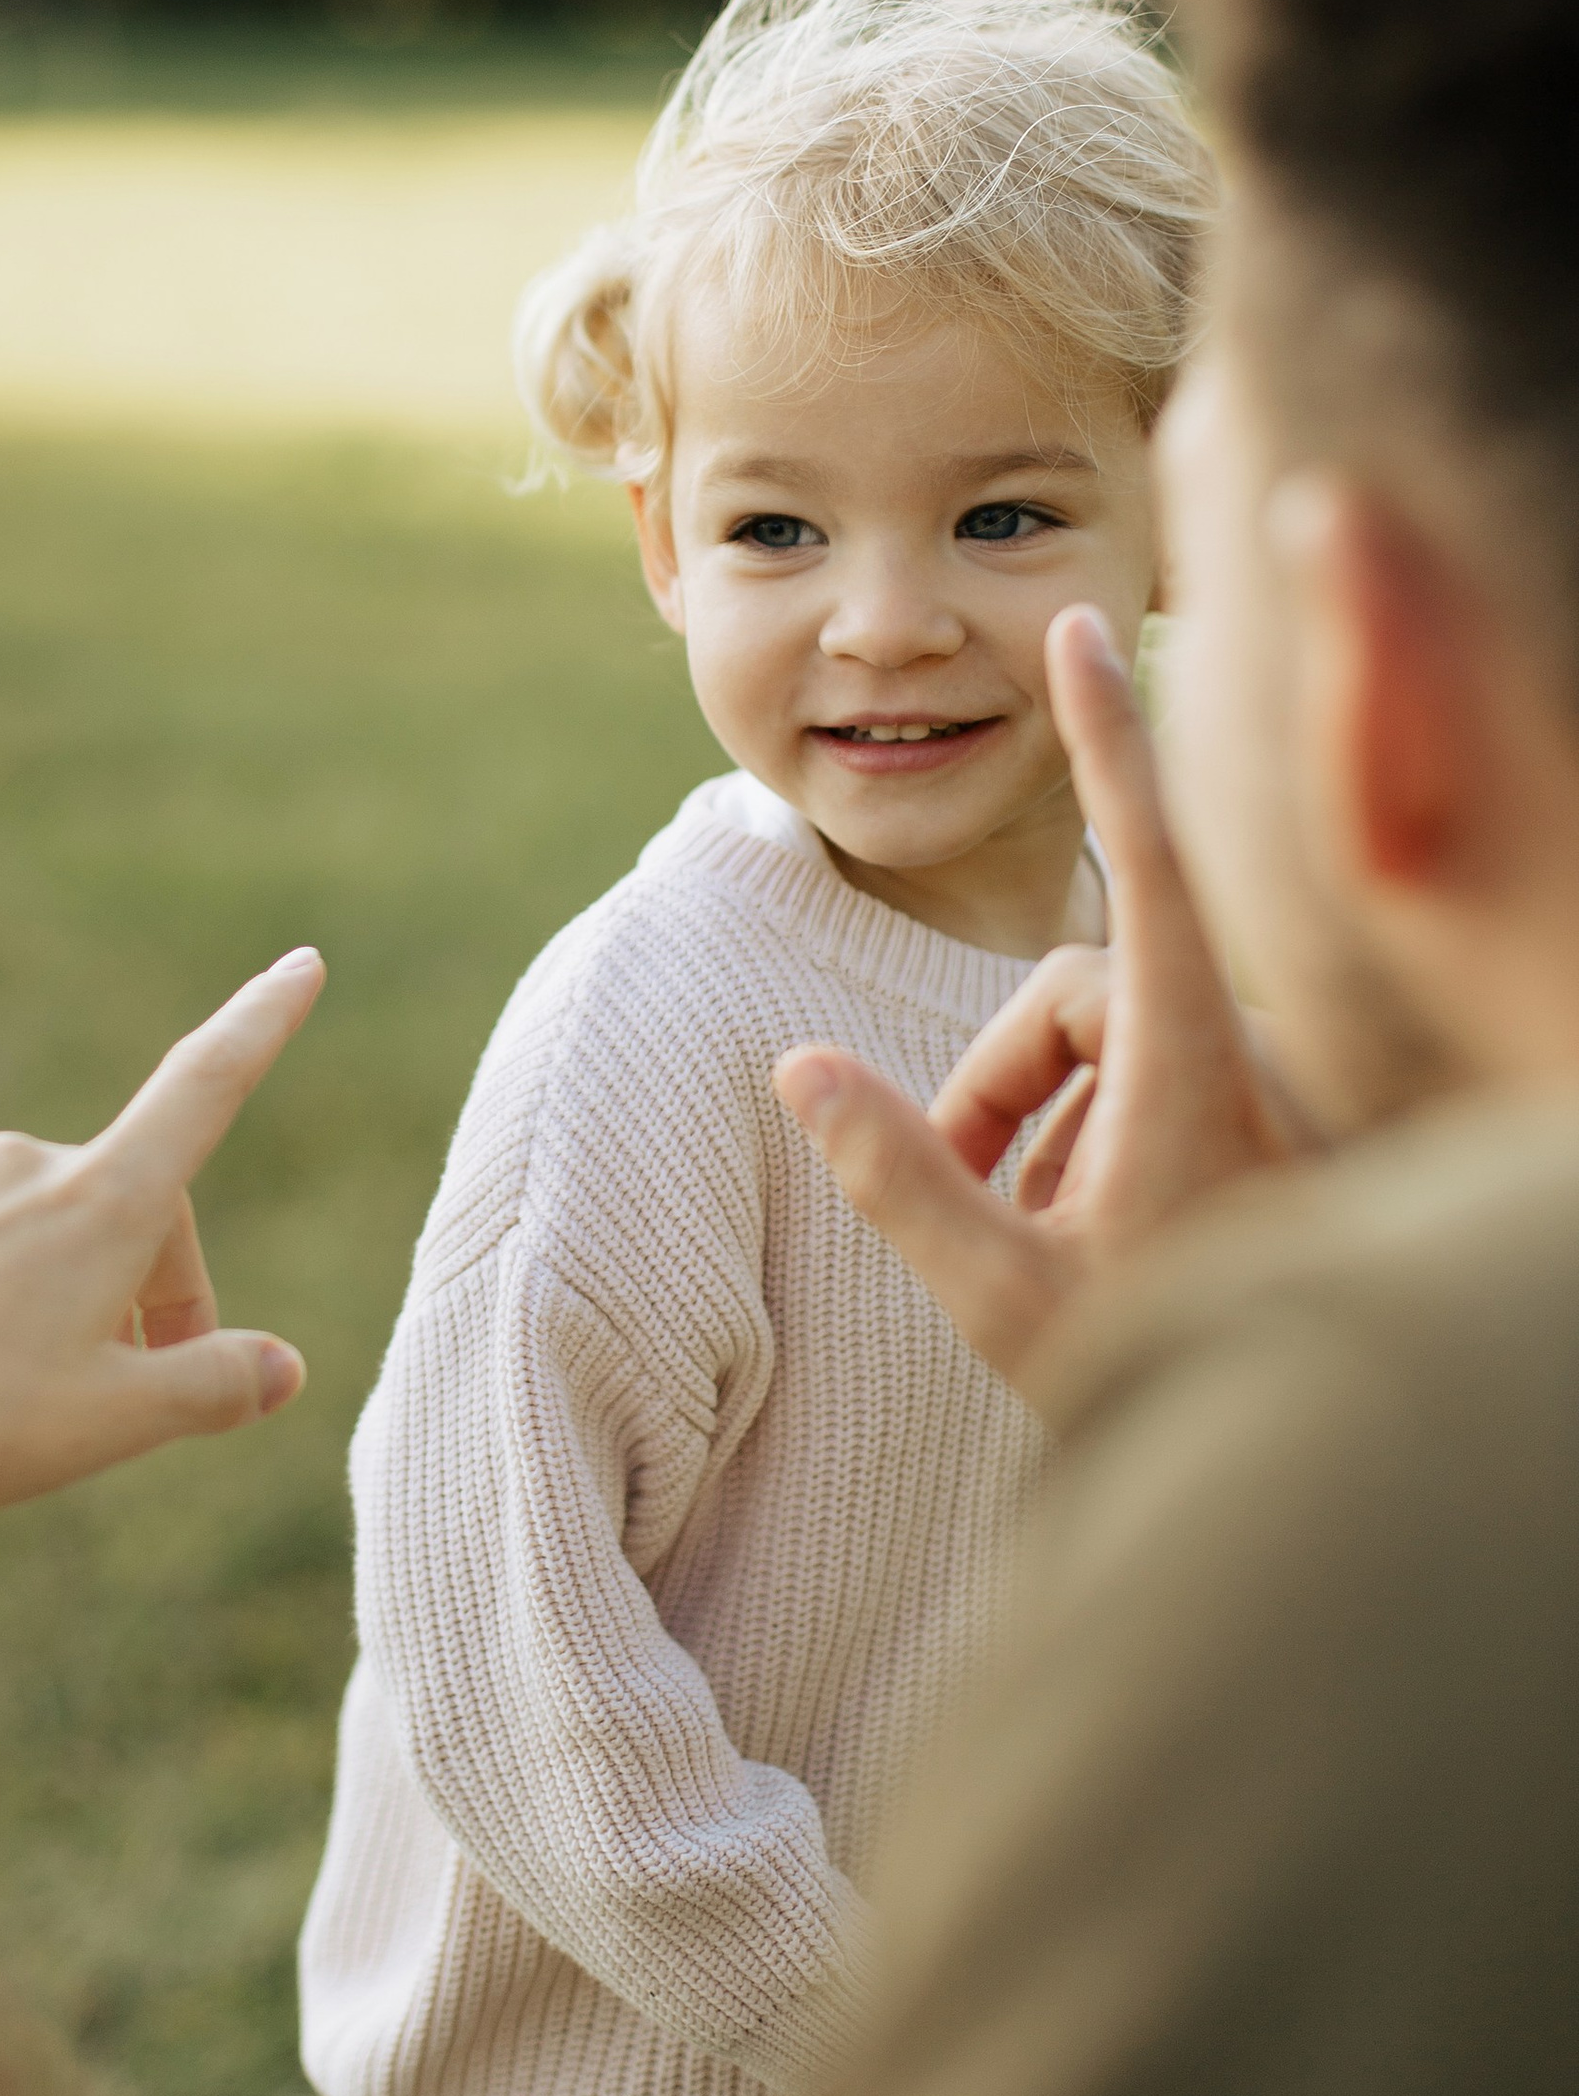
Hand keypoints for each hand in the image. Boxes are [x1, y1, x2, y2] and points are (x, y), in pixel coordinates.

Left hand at [0, 950, 325, 1524]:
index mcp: (101, 1200)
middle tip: (140, 1394)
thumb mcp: (111, 1421)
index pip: (205, 1086)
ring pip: (44, 1232)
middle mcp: (26, 1164)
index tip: (305, 963)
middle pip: (129, 1209)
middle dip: (151, 1291)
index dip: (262, 1024)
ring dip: (66, 1297)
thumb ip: (210, 1387)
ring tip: (31, 1396)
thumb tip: (281, 1368)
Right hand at [773, 608, 1298, 1392]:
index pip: (1148, 858)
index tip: (1080, 629)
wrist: (1302, 1466)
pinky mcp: (1273, 1126)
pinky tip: (1094, 1243)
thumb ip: (899, 1174)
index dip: (1108, 736)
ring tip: (1035, 1247)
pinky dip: (1099, 1137)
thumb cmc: (1163, 1381)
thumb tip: (793, 1066)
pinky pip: (1157, 1080)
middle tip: (964, 1198)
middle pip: (1078, 990)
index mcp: (1195, 1067)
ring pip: (1109, 1038)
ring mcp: (1265, 1091)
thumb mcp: (1005, 1292)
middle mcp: (1246, 1055)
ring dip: (1046, 1122)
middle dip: (1002, 1081)